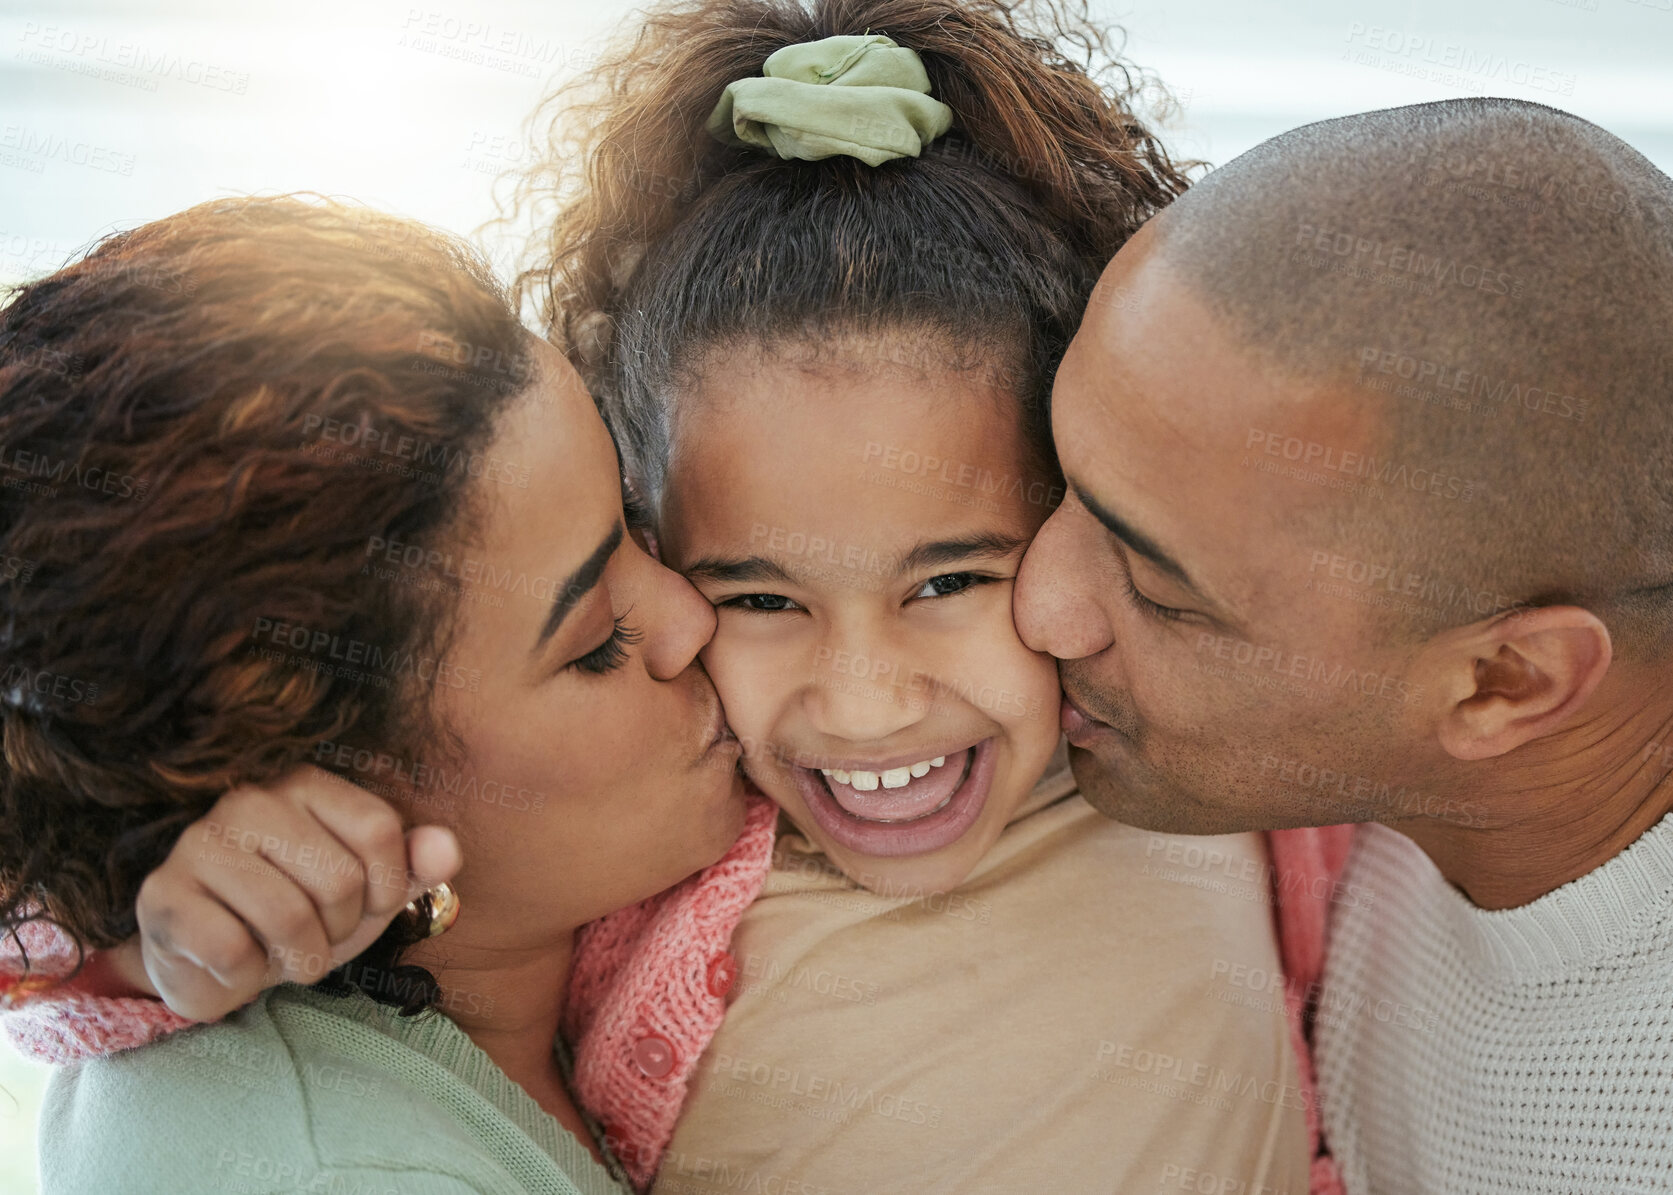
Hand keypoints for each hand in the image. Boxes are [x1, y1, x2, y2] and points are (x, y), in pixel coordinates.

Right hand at [104, 765, 460, 1020]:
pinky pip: (234, 951)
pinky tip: (236, 961)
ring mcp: (199, 843)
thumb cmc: (303, 913)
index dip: (385, 888)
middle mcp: (249, 800)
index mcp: (305, 783)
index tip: (363, 906)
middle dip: (339, 931)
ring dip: (298, 959)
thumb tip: (447, 851)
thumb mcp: (371, 889)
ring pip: (289, 917)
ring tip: (280, 952)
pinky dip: (247, 976)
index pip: (379, 829)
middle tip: (314, 936)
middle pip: (339, 879)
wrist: (217, 959)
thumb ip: (415, 865)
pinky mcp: (163, 895)